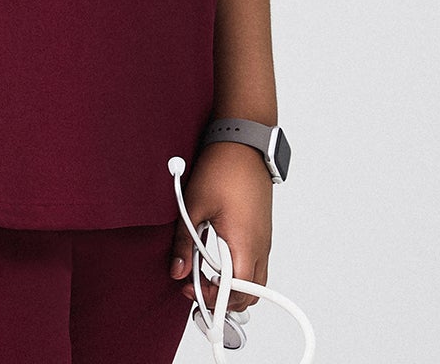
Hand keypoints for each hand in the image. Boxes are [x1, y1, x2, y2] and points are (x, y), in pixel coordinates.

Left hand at [168, 142, 272, 312]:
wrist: (242, 143)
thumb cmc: (222, 169)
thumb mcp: (193, 205)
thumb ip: (183, 242)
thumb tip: (177, 271)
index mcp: (245, 244)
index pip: (236, 291)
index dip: (213, 296)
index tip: (190, 288)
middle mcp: (260, 246)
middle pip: (250, 293)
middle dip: (223, 297)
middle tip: (196, 285)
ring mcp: (263, 239)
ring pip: (254, 279)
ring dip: (230, 283)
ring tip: (203, 270)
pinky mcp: (261, 231)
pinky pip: (254, 262)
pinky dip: (237, 269)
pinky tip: (215, 254)